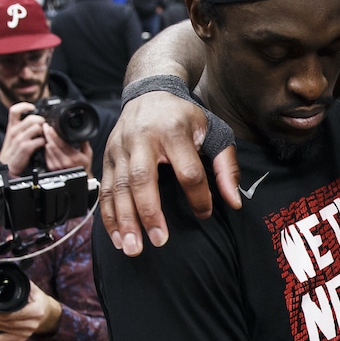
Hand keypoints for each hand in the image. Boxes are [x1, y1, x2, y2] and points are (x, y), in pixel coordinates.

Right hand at [0, 103, 46, 175]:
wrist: (6, 167)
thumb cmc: (12, 152)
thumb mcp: (13, 136)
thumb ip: (22, 127)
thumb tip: (35, 120)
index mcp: (11, 127)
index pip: (14, 110)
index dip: (24, 106)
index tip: (32, 107)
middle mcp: (14, 131)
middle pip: (32, 118)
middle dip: (41, 121)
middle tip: (43, 127)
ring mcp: (20, 139)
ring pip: (37, 128)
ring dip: (44, 132)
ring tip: (43, 137)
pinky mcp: (25, 148)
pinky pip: (40, 140)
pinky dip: (44, 142)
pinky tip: (42, 145)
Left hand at [0, 281, 61, 340]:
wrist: (48, 313)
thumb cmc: (40, 301)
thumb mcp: (34, 290)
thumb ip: (23, 284)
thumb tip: (9, 275)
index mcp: (35, 311)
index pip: (10, 314)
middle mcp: (31, 324)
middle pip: (4, 322)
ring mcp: (26, 333)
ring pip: (2, 329)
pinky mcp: (20, 338)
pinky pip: (3, 340)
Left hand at [40, 124, 91, 174]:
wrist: (81, 179)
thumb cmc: (84, 166)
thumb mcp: (88, 153)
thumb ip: (84, 142)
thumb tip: (80, 133)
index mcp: (74, 157)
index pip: (60, 143)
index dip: (53, 134)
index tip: (50, 127)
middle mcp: (65, 162)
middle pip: (51, 145)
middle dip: (47, 135)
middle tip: (45, 127)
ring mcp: (57, 166)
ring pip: (47, 150)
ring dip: (46, 141)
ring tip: (46, 134)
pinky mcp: (52, 168)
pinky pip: (46, 155)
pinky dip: (46, 148)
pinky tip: (48, 143)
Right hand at [100, 92, 239, 255]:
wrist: (149, 92)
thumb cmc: (184, 118)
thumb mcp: (214, 132)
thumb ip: (226, 167)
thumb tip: (234, 202)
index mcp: (174, 132)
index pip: (188, 170)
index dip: (198, 195)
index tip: (205, 214)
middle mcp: (143, 139)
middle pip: (142, 178)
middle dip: (149, 212)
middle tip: (159, 241)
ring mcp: (120, 148)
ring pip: (118, 187)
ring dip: (124, 220)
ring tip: (133, 248)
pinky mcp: (107, 157)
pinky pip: (105, 190)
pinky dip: (108, 215)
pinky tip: (117, 237)